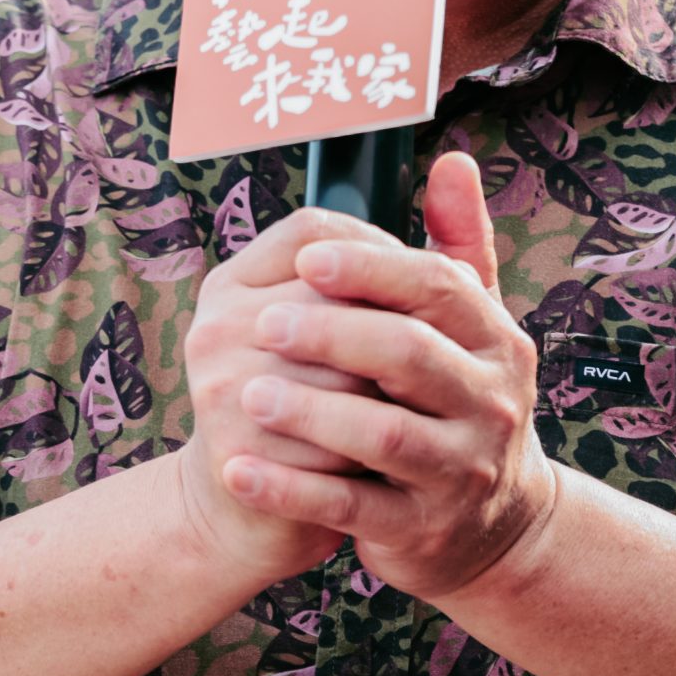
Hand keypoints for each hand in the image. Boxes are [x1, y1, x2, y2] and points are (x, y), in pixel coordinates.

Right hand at [175, 206, 401, 583]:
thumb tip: (459, 163)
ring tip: (419, 409)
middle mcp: (216, 327)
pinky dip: (373, 452)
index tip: (418, 295)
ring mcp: (221, 389)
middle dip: (395, 330)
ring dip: (394, 394)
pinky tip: (393, 457)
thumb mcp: (336, 326)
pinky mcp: (237, 453)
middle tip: (437, 358)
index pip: (312, 233)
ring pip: (344, 373)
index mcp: (234, 284)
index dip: (377, 257)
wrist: (245, 512)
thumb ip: (395, 256)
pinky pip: (332, 443)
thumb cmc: (310, 405)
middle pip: (334, 298)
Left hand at [221, 153, 559, 601]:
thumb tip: (454, 160)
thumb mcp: (474, 328)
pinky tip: (237, 468)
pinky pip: (352, 506)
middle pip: (408, 355)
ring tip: (248, 393)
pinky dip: (290, 489)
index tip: (308, 260)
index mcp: (496, 340)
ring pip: (381, 434)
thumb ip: (459, 244)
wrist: (494, 527)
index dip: (371, 269)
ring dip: (309, 411)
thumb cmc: (459, 400)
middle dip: (332, 333)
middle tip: (264, 324)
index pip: (438, 288)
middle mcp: (490, 404)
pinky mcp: (424, 529)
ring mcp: (460, 471)